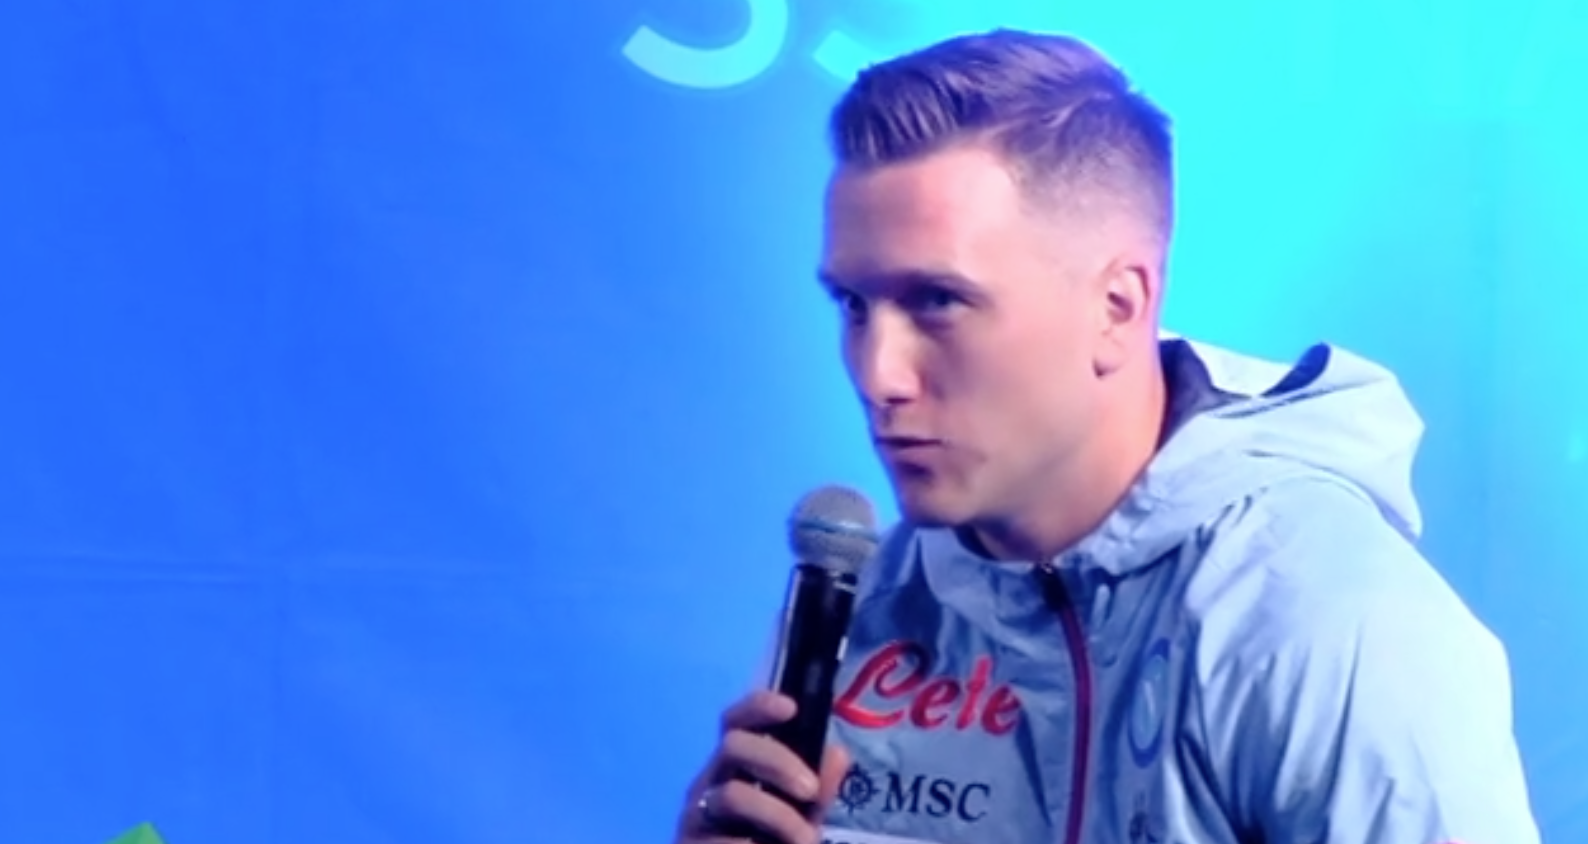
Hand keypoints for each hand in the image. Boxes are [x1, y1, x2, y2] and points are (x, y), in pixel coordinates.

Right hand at [674, 690, 850, 843]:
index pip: (736, 721)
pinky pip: (727, 840)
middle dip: (777, 761)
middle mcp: (710, 782)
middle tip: (811, 790)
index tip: (791, 707)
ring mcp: (696, 814)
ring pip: (732, 795)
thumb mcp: (802, 816)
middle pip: (732, 746)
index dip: (758, 706)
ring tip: (807, 840)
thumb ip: (820, 789)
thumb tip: (838, 754)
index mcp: (735, 767)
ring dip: (778, 816)